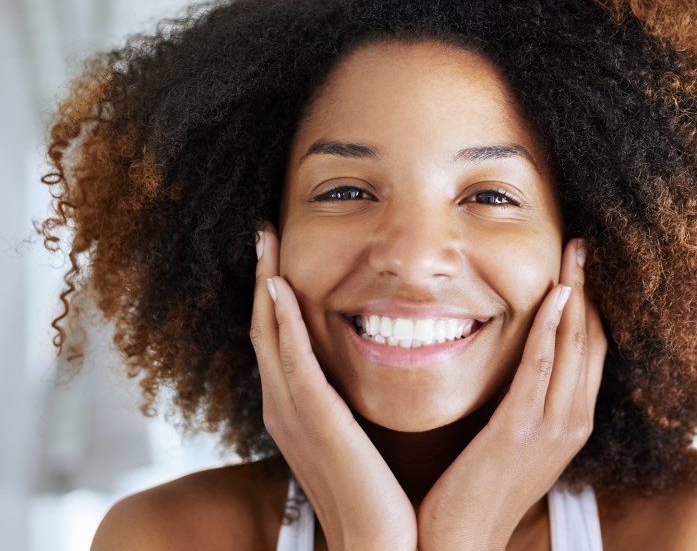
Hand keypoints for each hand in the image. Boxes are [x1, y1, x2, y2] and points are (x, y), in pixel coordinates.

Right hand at [250, 224, 416, 550]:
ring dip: (265, 285)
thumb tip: (366, 378)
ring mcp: (293, 413)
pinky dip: (281, 322)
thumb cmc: (378, 496)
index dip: (272, 295)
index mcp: (295, 411)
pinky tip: (279, 288)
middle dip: (261, 278)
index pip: (277, 339)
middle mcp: (284, 408)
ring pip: (269, 335)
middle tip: (262, 233)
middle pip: (262, 328)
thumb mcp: (359, 439)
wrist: (379, 542)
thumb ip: (351, 407)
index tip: (277, 255)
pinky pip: (292, 361)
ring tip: (265, 242)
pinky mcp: (313, 419)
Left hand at [416, 238, 607, 549]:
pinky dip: (552, 326)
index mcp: (574, 423)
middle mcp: (574, 422)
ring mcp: (553, 427)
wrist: (464, 541)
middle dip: (590, 289)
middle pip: (593, 341)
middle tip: (582, 246)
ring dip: (575, 294)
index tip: (581, 268)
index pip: (594, 352)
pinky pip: (542, 367)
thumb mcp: (516, 443)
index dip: (591, 306)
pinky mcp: (521, 429)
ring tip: (573, 254)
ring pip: (575, 346)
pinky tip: (553, 295)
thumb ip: (527, 405)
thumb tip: (520, 368)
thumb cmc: (480, 492)